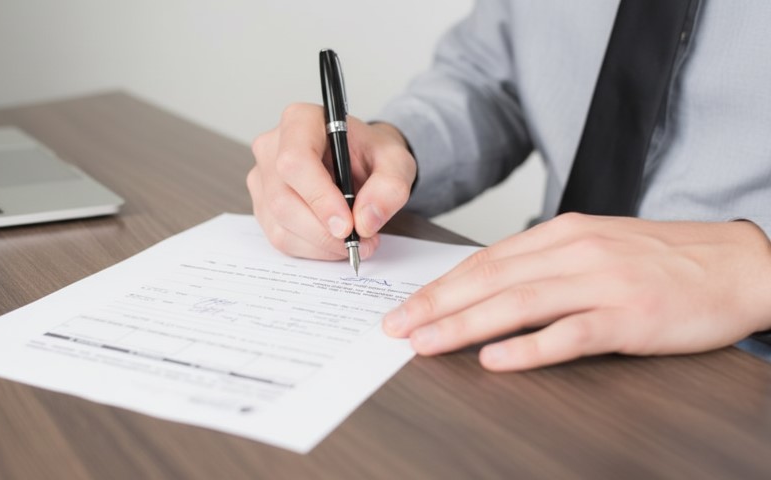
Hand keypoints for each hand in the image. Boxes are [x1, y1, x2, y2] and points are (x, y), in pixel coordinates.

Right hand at [248, 103, 415, 260]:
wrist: (360, 163)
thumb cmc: (372, 155)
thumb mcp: (396, 162)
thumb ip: (390, 187)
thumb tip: (366, 221)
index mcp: (300, 120)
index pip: (296, 161)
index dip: (319, 198)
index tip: (347, 225)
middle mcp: (272, 146)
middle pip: (284, 199)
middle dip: (324, 230)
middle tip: (361, 241)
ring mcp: (262, 178)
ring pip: (281, 224)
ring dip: (321, 244)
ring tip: (354, 241)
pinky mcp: (262, 206)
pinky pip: (281, 238)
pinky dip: (313, 248)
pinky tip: (334, 240)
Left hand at [383, 213, 770, 370]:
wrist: (737, 263)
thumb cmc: (665, 258)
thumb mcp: (598, 245)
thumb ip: (547, 261)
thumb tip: (494, 284)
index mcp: (564, 233)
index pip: (487, 260)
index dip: (441, 285)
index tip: (407, 305)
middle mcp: (576, 252)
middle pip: (491, 279)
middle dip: (436, 305)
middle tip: (397, 327)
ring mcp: (602, 283)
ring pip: (518, 303)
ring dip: (465, 324)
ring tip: (426, 342)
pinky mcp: (629, 316)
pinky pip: (569, 333)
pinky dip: (529, 348)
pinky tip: (495, 359)